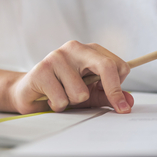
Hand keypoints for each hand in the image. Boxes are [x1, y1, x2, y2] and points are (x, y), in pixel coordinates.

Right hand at [10, 40, 133, 113]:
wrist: (28, 94)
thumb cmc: (61, 91)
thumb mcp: (89, 95)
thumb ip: (107, 96)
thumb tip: (128, 102)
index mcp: (90, 51)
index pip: (117, 65)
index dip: (120, 87)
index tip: (122, 105)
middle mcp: (75, 48)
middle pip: (106, 67)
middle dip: (113, 91)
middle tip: (119, 108)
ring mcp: (57, 57)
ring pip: (81, 91)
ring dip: (73, 102)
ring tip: (62, 96)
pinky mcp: (41, 70)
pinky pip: (62, 99)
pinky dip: (58, 105)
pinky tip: (49, 98)